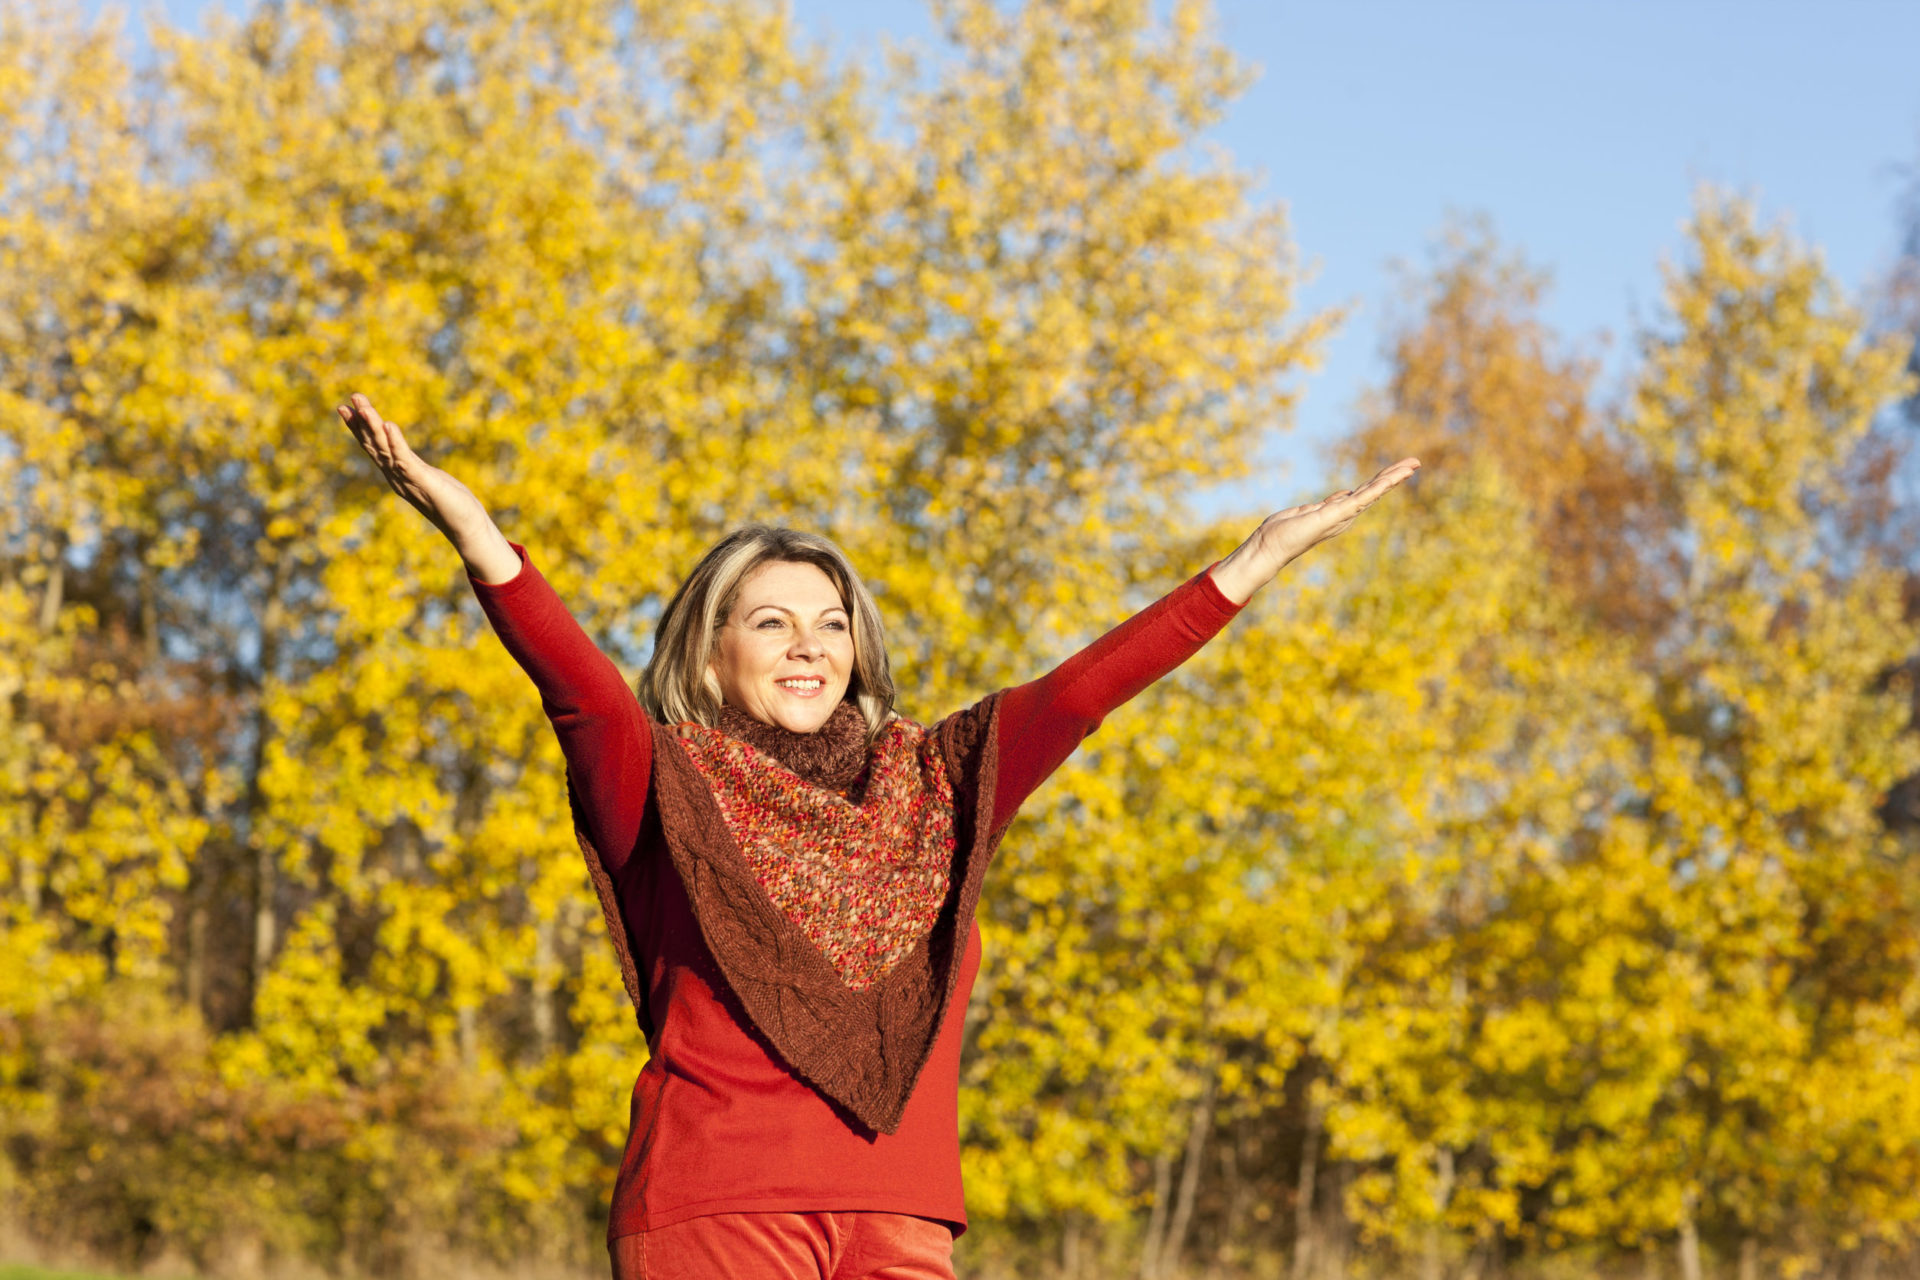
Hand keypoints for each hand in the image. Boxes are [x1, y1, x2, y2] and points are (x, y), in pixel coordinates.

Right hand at [337, 392, 489, 541]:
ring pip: (384, 449)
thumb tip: (405, 460)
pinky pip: (405, 459)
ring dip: (373, 427)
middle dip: (361, 422)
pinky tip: (389, 425)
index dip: (359, 428)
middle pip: (374, 445)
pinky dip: (396, 442)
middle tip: (350, 398)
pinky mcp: (423, 482)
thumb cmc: (452, 505)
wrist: (467, 528)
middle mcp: (397, 477)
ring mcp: (407, 480)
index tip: (347, 408)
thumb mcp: (428, 480)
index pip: (374, 447)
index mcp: (397, 474)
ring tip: (363, 407)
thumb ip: (414, 468)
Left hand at [1209, 457, 1421, 603]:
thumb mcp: (1307, 511)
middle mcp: (1344, 515)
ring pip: (1373, 492)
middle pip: (1374, 490)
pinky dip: (1380, 487)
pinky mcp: (1338, 515)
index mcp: (1337, 512)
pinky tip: (1393, 477)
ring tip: (1411, 465)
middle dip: (1394, 476)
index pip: (1364, 492)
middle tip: (1414, 462)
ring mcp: (1343, 515)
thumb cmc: (1282, 532)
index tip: (1396, 470)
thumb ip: (1325, 504)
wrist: (1269, 547)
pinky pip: (1363, 497)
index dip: (1381, 481)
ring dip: (1393, 478)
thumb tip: (1341, 494)